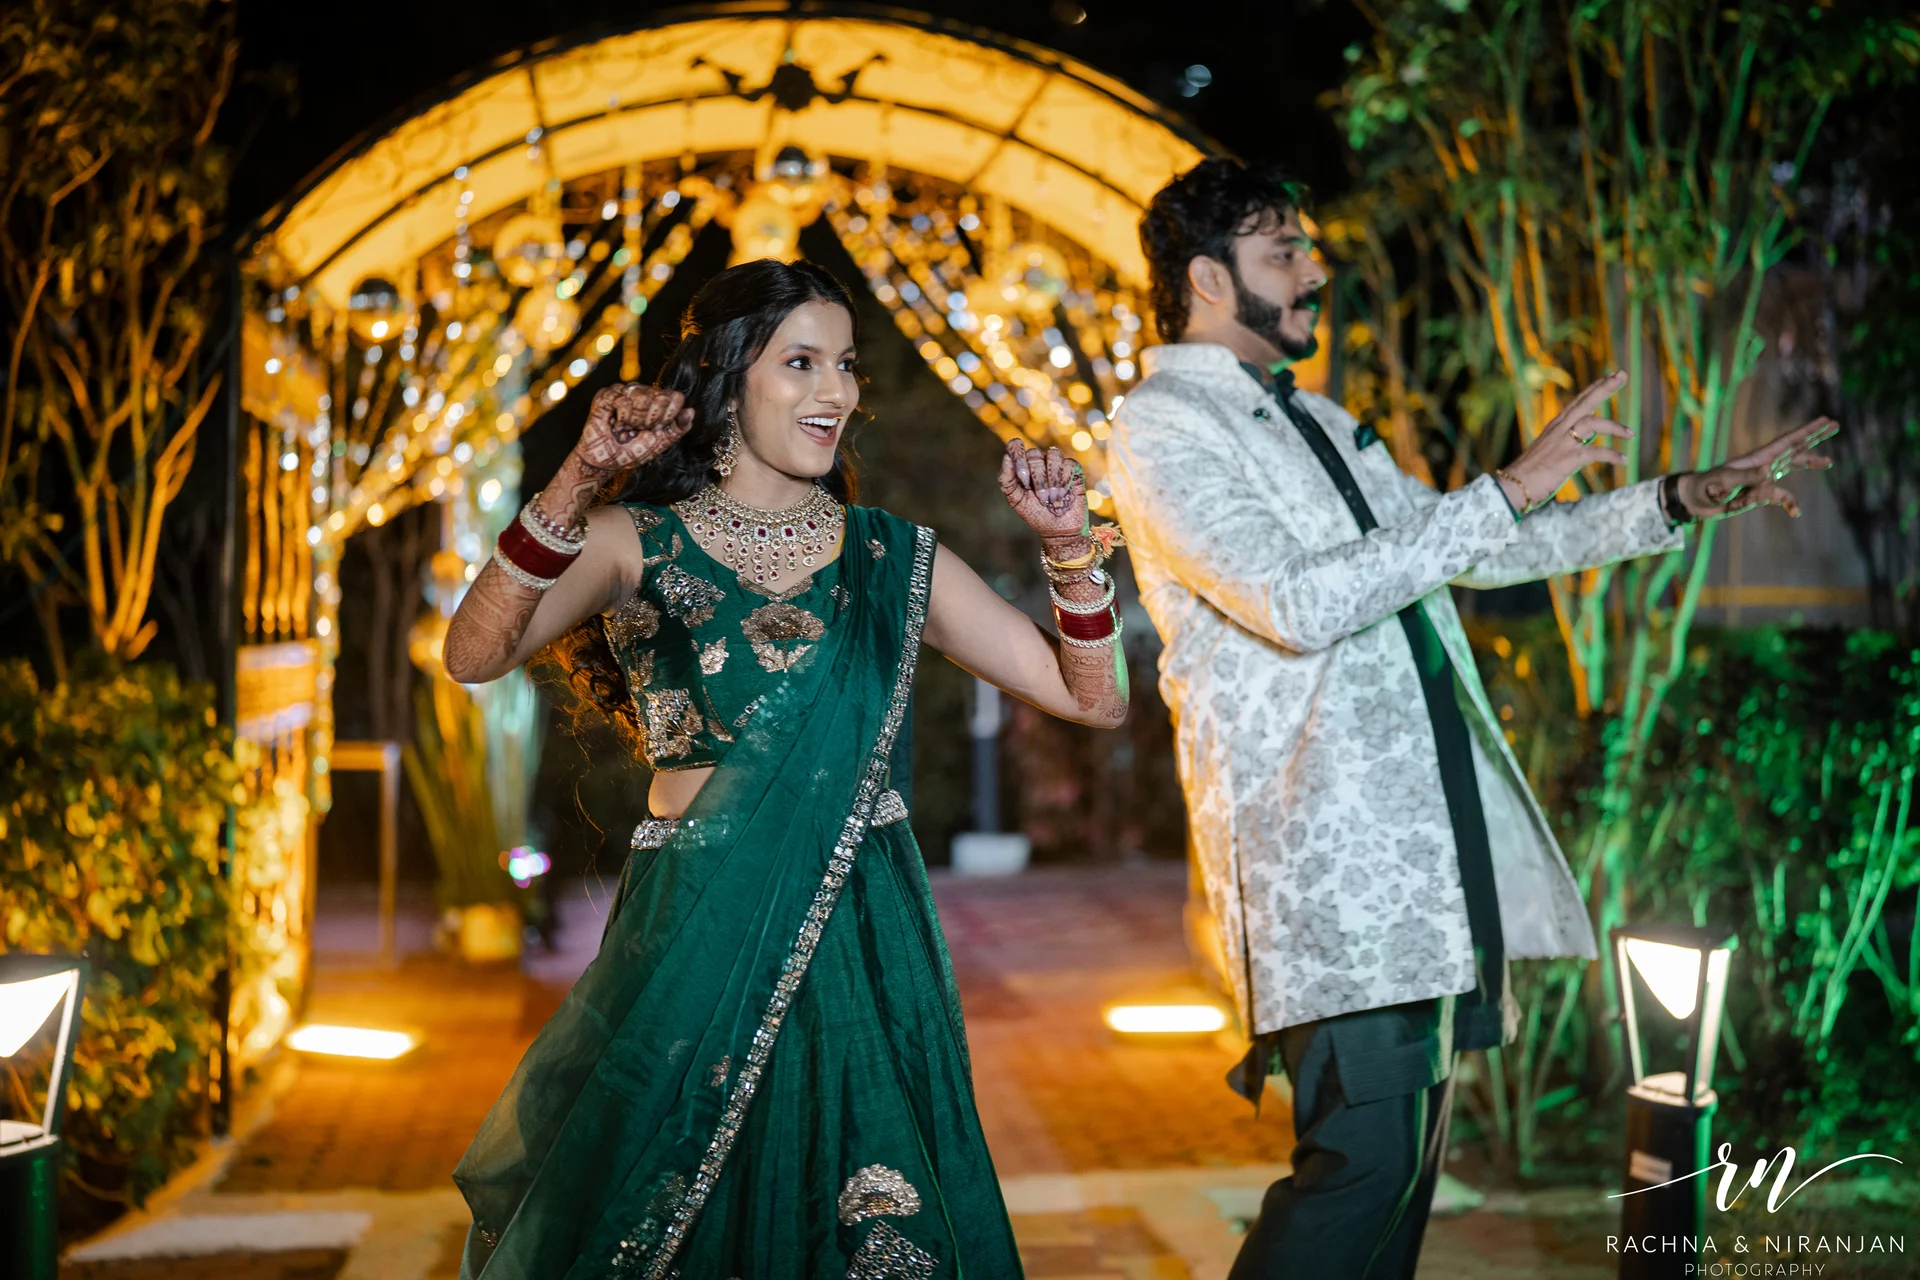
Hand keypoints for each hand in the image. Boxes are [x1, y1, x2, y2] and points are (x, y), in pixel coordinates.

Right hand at [574, 384, 694, 472]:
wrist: (607, 461)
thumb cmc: (633, 451)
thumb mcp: (661, 442)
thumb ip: (678, 428)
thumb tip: (691, 411)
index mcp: (659, 402)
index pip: (676, 397)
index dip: (668, 416)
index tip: (657, 429)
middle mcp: (643, 393)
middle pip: (660, 396)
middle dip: (651, 419)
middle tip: (639, 429)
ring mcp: (625, 391)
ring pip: (642, 396)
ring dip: (635, 419)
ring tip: (627, 427)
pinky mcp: (607, 394)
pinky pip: (623, 399)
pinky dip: (623, 417)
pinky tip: (617, 424)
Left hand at [999, 440, 1088, 544]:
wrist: (1059, 530)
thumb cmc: (1035, 515)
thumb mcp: (1016, 500)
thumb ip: (1006, 480)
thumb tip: (1006, 458)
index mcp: (1022, 466)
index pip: (1016, 445)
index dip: (1018, 457)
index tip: (1023, 479)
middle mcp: (1038, 461)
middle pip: (1034, 454)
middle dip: (1038, 479)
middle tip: (1042, 499)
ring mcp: (1056, 464)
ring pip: (1053, 455)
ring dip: (1052, 480)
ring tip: (1053, 498)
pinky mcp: (1073, 469)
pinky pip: (1068, 464)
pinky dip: (1064, 481)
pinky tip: (1064, 494)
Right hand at [1502, 371, 1633, 510]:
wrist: (1513, 486)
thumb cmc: (1529, 472)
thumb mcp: (1548, 449)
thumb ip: (1567, 441)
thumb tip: (1586, 439)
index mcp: (1555, 426)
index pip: (1578, 401)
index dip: (1595, 387)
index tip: (1611, 375)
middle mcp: (1559, 430)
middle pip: (1585, 402)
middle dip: (1605, 388)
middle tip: (1623, 374)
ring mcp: (1563, 444)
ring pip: (1592, 423)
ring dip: (1614, 426)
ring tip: (1630, 434)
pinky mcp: (1566, 460)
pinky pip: (1594, 453)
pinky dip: (1610, 455)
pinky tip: (1622, 460)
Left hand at [1675, 416, 1838, 518]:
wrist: (1694, 501)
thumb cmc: (1704, 487)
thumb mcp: (1723, 481)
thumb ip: (1746, 476)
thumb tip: (1770, 469)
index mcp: (1757, 458)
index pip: (1787, 442)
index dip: (1807, 431)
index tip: (1826, 420)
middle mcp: (1764, 465)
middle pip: (1794, 448)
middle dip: (1814, 436)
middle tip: (1835, 424)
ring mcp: (1762, 479)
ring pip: (1791, 468)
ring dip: (1809, 463)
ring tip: (1828, 461)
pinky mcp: (1759, 494)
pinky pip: (1779, 496)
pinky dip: (1789, 503)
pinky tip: (1795, 512)